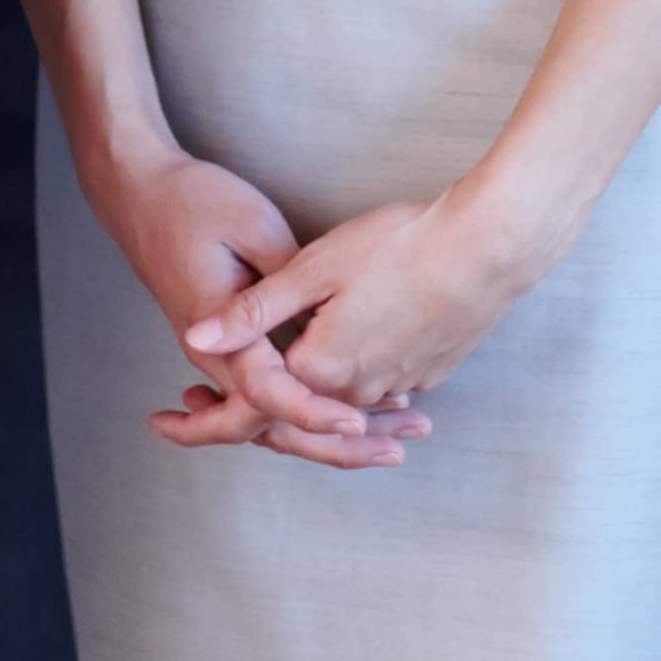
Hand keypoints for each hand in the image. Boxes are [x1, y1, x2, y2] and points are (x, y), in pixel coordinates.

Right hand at [76, 145, 414, 466]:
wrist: (139, 194)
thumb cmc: (192, 202)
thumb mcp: (251, 225)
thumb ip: (288, 281)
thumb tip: (326, 322)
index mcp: (219, 333)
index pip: (268, 395)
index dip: (314, 413)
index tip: (357, 423)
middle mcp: (216, 357)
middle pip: (271, 427)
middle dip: (333, 447)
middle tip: (394, 452)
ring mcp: (220, 357)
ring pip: (269, 419)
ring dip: (325, 434)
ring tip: (387, 441)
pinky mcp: (228, 348)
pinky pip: (267, 397)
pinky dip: (306, 411)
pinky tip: (350, 409)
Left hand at [181, 181, 558, 438]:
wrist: (490, 247)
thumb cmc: (402, 245)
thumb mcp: (315, 267)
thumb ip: (253, 310)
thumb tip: (194, 339)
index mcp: (322, 368)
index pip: (256, 398)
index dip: (211, 408)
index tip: (169, 414)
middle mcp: (359, 390)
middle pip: (294, 412)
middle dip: (248, 413)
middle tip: (194, 407)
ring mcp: (399, 383)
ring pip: (337, 401)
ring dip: (302, 397)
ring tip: (263, 377)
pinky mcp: (428, 370)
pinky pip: (376, 387)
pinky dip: (351, 381)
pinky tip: (340, 352)